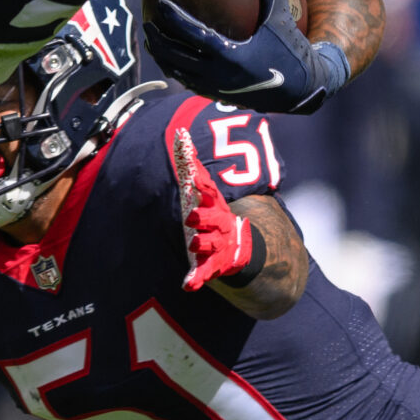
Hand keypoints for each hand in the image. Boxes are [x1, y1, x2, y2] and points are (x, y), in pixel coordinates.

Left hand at [147, 0, 346, 115]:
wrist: (300, 91)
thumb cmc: (291, 53)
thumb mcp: (282, 21)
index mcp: (230, 56)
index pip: (192, 35)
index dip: (173, 20)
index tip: (159, 6)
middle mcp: (218, 75)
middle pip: (177, 57)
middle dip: (158, 41)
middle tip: (147, 24)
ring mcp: (216, 89)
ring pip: (180, 73)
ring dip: (164, 58)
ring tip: (153, 43)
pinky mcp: (219, 97)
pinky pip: (190, 83)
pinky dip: (178, 71)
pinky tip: (173, 61)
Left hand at [170, 124, 254, 289]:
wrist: (238, 246)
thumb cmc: (213, 214)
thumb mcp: (205, 192)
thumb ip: (192, 166)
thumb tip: (181, 135)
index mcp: (214, 205)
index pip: (209, 191)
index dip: (202, 185)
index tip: (193, 178)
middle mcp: (219, 223)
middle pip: (212, 219)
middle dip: (203, 217)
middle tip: (191, 217)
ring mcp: (218, 244)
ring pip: (209, 244)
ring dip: (201, 244)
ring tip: (193, 245)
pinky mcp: (214, 264)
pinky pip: (205, 272)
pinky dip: (197, 279)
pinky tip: (188, 285)